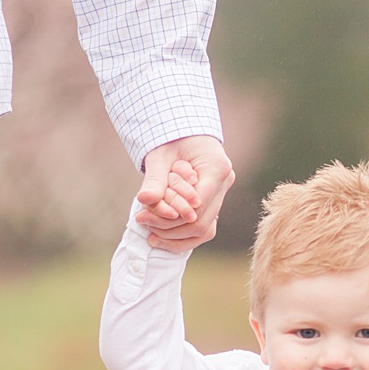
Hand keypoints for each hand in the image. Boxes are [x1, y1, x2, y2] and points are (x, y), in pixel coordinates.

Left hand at [135, 135, 235, 250]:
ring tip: (150, 236)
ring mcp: (223, 193)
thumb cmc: (173, 138)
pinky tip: (162, 238)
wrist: (185, 131)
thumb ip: (154, 178)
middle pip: (202, 222)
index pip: (197, 204)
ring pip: (205, 229)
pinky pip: (205, 227)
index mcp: (217, 168)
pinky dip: (184, 236)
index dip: (171, 216)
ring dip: (176, 237)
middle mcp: (225, 182)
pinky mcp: (215, 201)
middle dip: (171, 229)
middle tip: (143, 225)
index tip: (144, 217)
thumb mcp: (160, 155)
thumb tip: (145, 199)